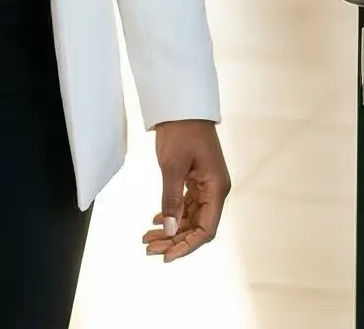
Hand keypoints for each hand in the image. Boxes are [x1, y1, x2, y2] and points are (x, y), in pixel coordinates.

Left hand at [144, 119, 229, 260]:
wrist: (182, 106)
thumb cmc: (181, 132)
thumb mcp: (172, 167)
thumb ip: (172, 200)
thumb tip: (170, 231)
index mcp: (216, 188)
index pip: (206, 229)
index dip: (187, 246)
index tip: (166, 256)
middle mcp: (215, 190)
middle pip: (197, 227)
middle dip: (174, 241)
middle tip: (149, 248)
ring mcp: (206, 185)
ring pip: (190, 218)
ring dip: (171, 230)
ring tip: (147, 239)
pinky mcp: (197, 180)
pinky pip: (186, 205)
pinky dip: (172, 215)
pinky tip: (156, 221)